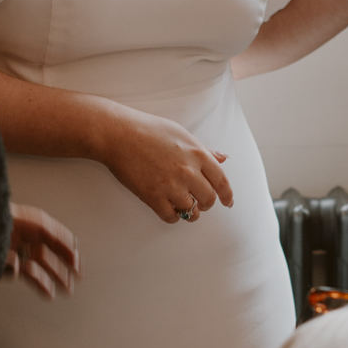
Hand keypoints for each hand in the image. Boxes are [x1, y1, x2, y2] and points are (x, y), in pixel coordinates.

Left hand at [5, 203, 80, 297]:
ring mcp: (18, 254)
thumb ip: (60, 240)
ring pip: (41, 270)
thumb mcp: (42, 225)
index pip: (56, 242)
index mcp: (35, 227)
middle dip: (63, 270)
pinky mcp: (10, 267)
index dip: (69, 253)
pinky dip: (41, 285)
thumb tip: (74, 255)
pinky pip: (28, 277)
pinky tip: (50, 293)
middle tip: (76, 281)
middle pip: (50, 258)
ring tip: (67, 290)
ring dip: (56, 280)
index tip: (78, 266)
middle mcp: (27, 241)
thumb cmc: (12, 221)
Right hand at [97, 104, 233, 224]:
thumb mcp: (182, 134)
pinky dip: (172, 217)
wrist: (119, 135)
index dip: (227, 195)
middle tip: (200, 202)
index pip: (221, 181)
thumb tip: (221, 158)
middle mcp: (188, 172)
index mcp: (197, 154)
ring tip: (182, 206)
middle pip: (208, 200)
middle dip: (206, 204)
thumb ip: (203, 150)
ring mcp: (171, 186)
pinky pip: (171, 217)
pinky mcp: (153, 197)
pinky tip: (168, 210)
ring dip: (189, 212)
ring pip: (191, 211)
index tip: (227, 202)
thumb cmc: (148, 130)